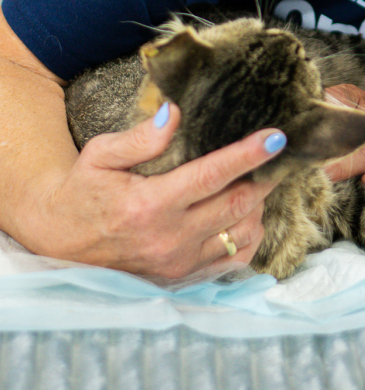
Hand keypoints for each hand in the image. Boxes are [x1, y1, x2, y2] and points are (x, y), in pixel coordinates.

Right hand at [35, 103, 287, 279]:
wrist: (60, 240)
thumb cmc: (83, 189)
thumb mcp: (101, 154)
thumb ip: (141, 137)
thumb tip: (176, 113)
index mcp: (149, 205)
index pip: (212, 176)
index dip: (248, 155)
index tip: (277, 137)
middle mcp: (169, 238)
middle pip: (238, 204)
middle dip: (265, 176)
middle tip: (279, 153)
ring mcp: (179, 262)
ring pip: (243, 233)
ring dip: (259, 204)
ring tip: (260, 178)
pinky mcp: (184, 277)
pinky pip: (234, 259)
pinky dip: (249, 234)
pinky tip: (246, 211)